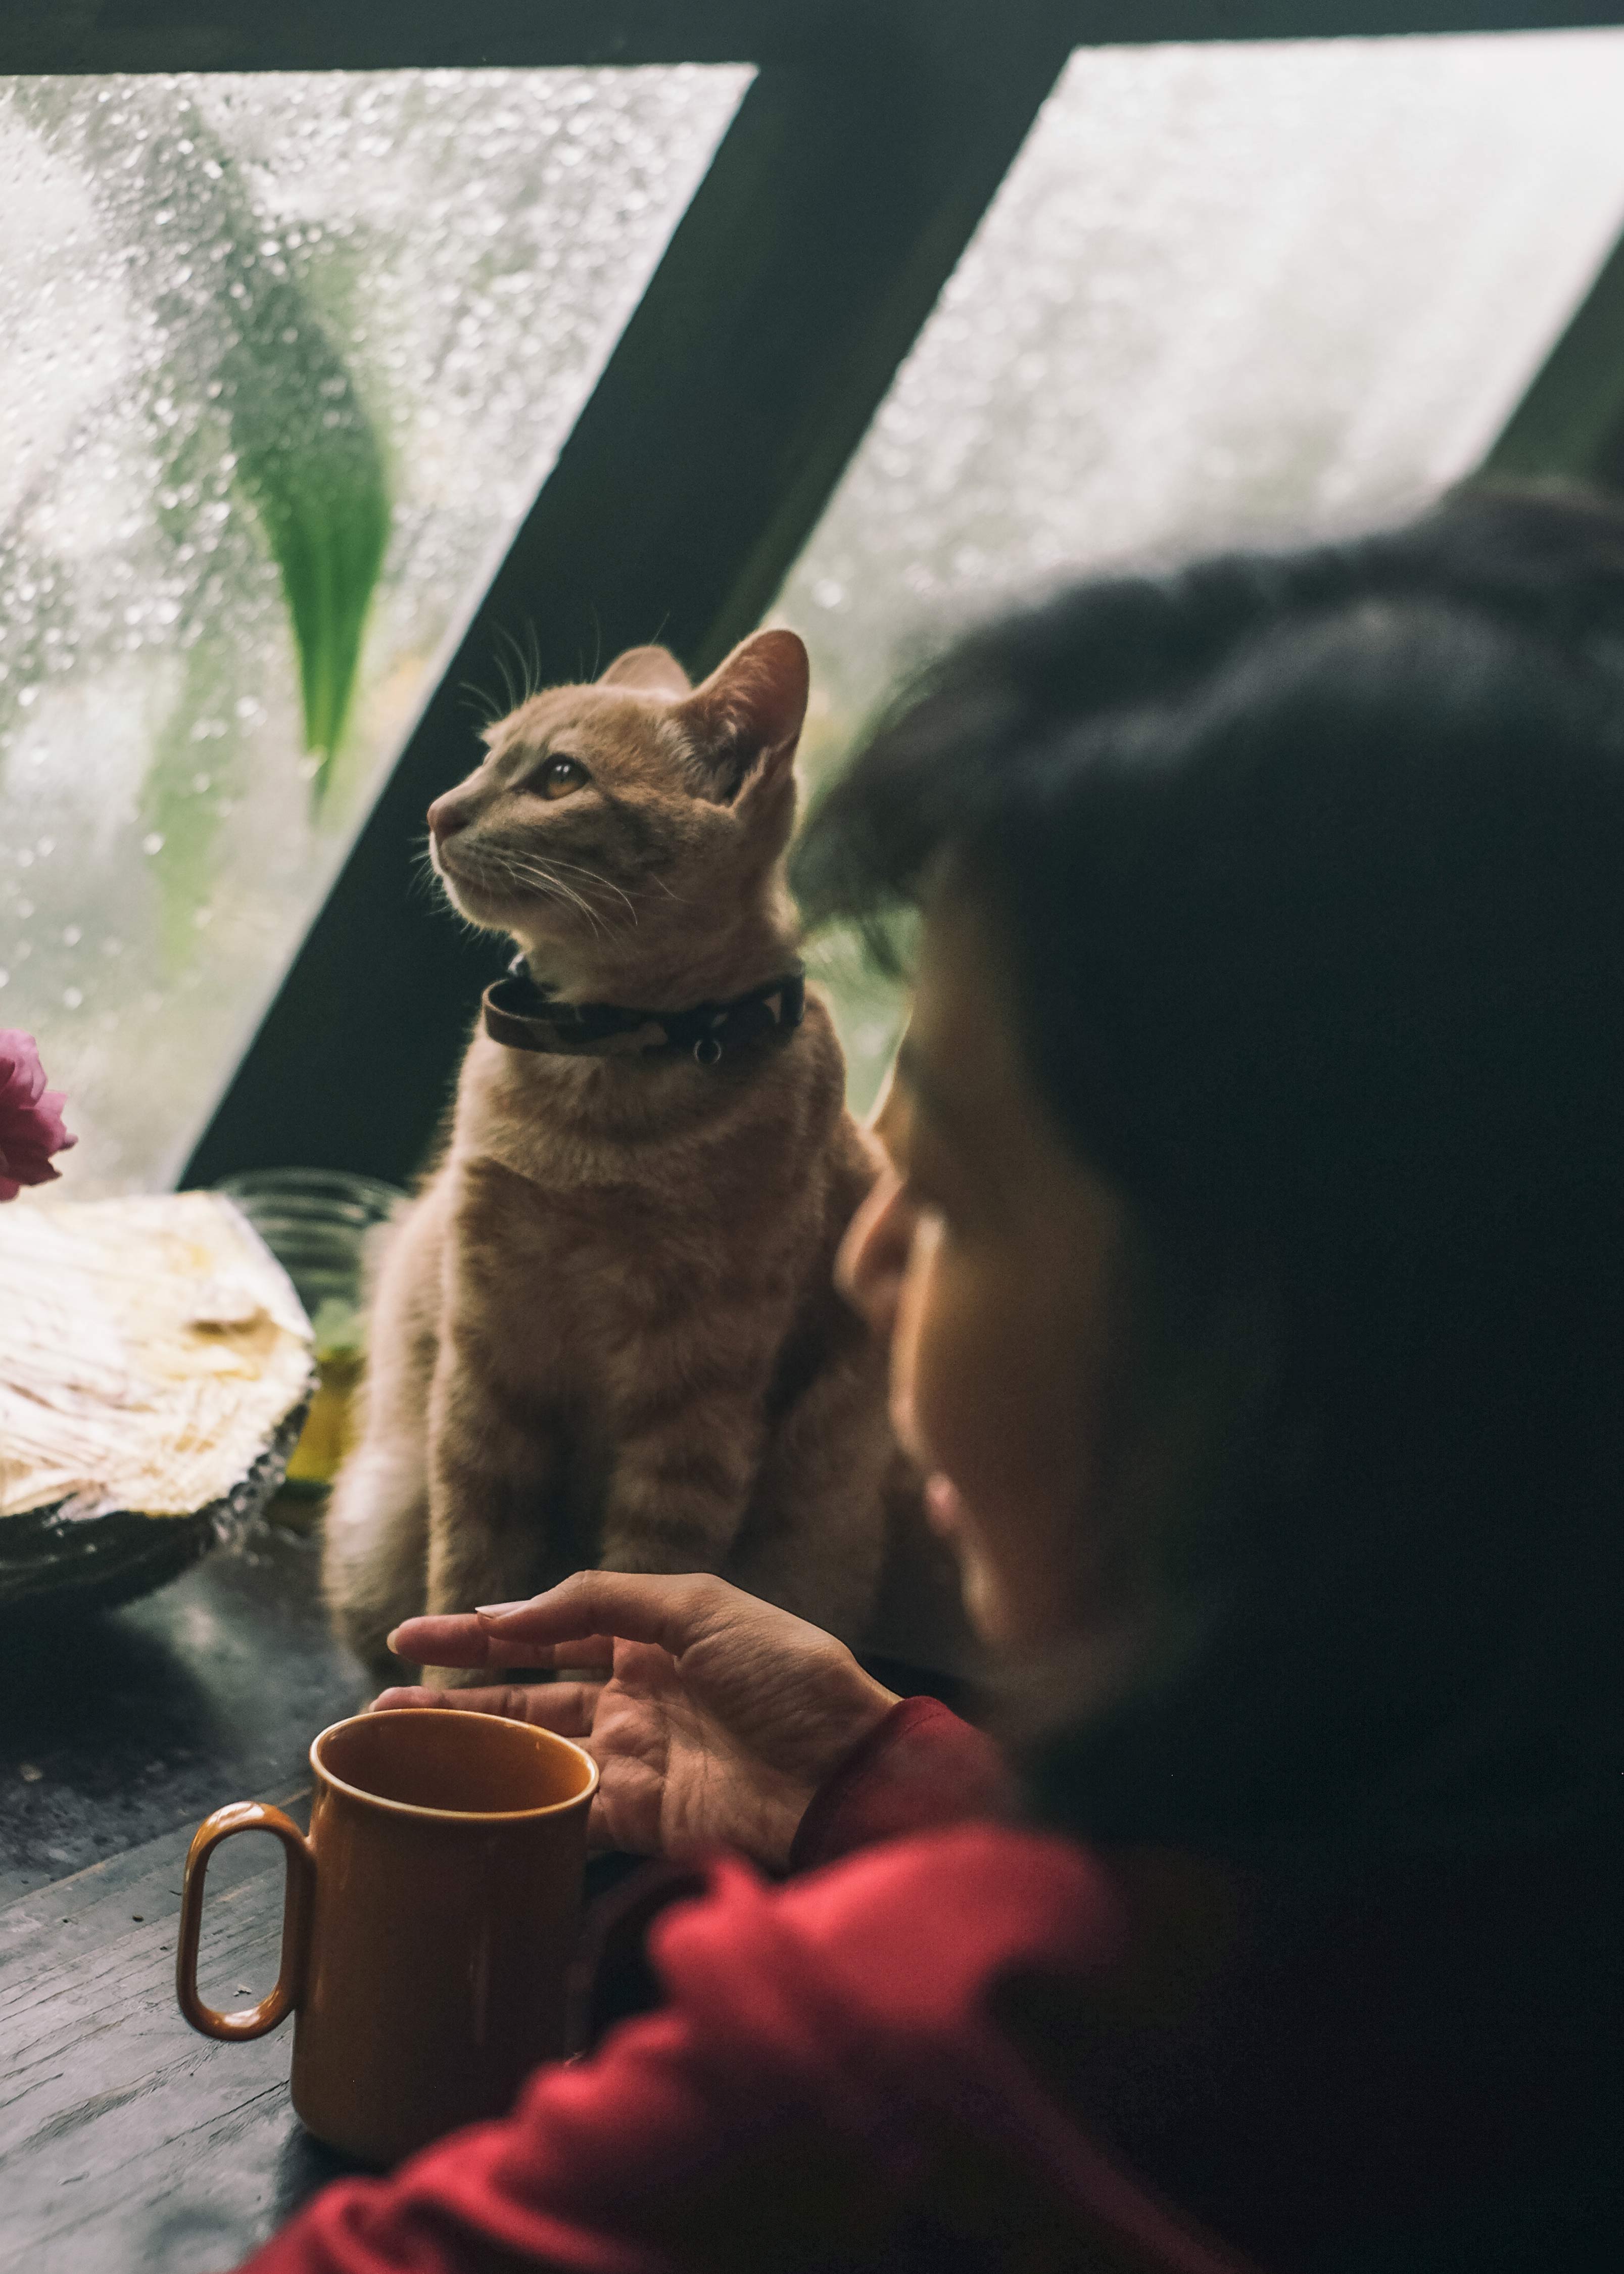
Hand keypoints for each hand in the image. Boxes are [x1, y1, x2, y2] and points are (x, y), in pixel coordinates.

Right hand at [377, 1572, 899, 1870]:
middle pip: (527, 1692)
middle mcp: (635, 1696)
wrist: (846, 1771)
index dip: (483, 1632)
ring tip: (397, 1749)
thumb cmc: (790, 1676)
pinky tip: (464, 1803)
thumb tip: (515, 1611)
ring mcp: (634, 1758)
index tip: (415, 1636)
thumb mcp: (704, 1608)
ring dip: (468, 1750)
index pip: (550, 1629)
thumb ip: (607, 1601)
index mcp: (653, 1638)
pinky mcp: (641, 1817)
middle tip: (381, 1702)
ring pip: (532, 1750)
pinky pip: (563, 1810)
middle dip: (455, 1695)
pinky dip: (515, 1806)